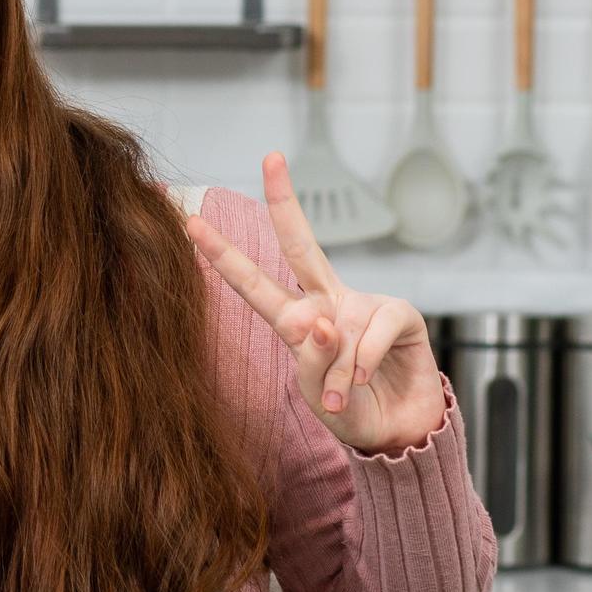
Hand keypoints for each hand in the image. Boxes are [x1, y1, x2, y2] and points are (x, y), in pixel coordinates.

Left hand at [189, 154, 446, 456]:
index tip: (191, 221)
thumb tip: (322, 320)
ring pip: (340, 322)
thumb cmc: (350, 410)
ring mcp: (362, 305)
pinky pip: (375, 329)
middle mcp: (327, 303)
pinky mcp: (399, 314)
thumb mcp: (317, 394)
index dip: (224, 254)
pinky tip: (365, 377)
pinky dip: (366, 359)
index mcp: (296, 321)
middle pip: (301, 245)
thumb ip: (314, 361)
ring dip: (338, 369)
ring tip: (341, 397)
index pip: (255, 283)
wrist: (398, 433)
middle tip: (271, 158)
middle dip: (285, 202)